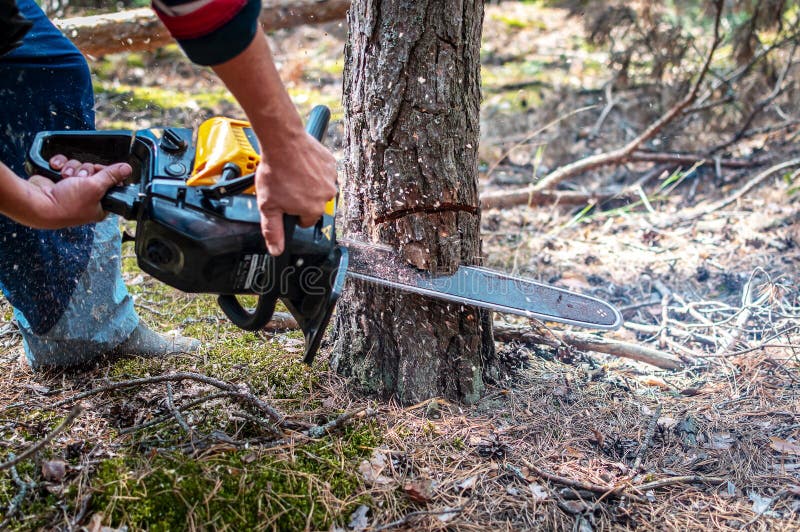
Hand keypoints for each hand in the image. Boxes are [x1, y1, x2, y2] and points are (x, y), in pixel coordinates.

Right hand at [24, 155, 131, 228]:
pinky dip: (61, 164)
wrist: (37, 203)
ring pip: (80, 167)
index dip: (107, 174)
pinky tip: (57, 169)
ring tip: (66, 177)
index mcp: (101, 204)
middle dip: (87, 170)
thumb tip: (127, 169)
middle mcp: (88, 197)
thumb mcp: (95, 188)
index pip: (112, 183)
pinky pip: (66, 164)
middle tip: (81, 177)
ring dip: (73, 168)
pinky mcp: (60, 181)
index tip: (100, 172)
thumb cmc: (66, 204)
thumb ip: (111, 176)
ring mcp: (73, 188)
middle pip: (95, 172)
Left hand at [255, 132, 336, 254]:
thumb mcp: (268, 206)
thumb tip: (277, 251)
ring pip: (319, 189)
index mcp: (313, 210)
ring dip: (309, 184)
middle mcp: (326, 196)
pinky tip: (302, 165)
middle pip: (314, 205)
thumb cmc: (275, 172)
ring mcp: (331, 179)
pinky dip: (315, 171)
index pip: (305, 221)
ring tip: (293, 173)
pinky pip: (324, 173)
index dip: (293, 212)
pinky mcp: (331, 164)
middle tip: (287, 185)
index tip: (285, 201)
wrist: (283, 142)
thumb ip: (273, 230)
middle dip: (302, 198)